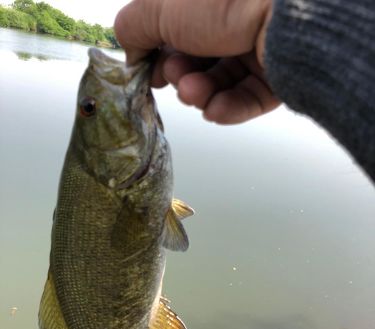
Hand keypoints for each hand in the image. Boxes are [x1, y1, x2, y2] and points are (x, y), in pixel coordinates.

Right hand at [115, 0, 279, 123]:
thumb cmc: (225, 0)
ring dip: (200, 93)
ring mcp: (259, 46)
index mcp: (207, 1)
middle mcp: (234, 18)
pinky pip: (248, 99)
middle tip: (174, 77)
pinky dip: (228, 108)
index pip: (178, 32)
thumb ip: (134, 27)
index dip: (159, 55)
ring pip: (221, 82)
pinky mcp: (280, 73)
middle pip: (199, 60)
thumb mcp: (159, 7)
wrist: (288, 14)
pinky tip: (215, 111)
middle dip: (180, 75)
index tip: (148, 72)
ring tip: (194, 93)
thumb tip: (132, 54)